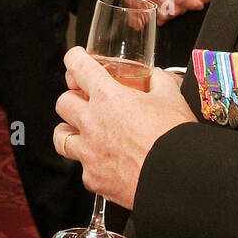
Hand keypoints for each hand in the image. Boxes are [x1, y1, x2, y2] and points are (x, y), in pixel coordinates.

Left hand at [53, 46, 193, 208]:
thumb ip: (160, 82)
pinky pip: (82, 168)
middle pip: (63, 102)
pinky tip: (103, 162)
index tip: (75, 59)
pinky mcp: (93, 178)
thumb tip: (157, 76)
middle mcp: (92, 123)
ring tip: (80, 132)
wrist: (177, 177)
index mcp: (108, 97)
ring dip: (69, 131)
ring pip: (60, 136)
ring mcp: (89, 152)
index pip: (78, 66)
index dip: (74, 58)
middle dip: (72, 99)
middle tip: (84, 101)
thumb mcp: (172, 98)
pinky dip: (90, 164)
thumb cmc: (174, 138)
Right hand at [113, 0, 207, 22]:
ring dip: (167, 17)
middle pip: (169, 9)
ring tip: (172, 11)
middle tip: (185, 8)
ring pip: (157, 16)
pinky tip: (155, 17)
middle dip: (180, 11)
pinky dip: (150, 21)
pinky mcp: (132, 2)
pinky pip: (141, 18)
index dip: (191, 3)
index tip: (198, 5)